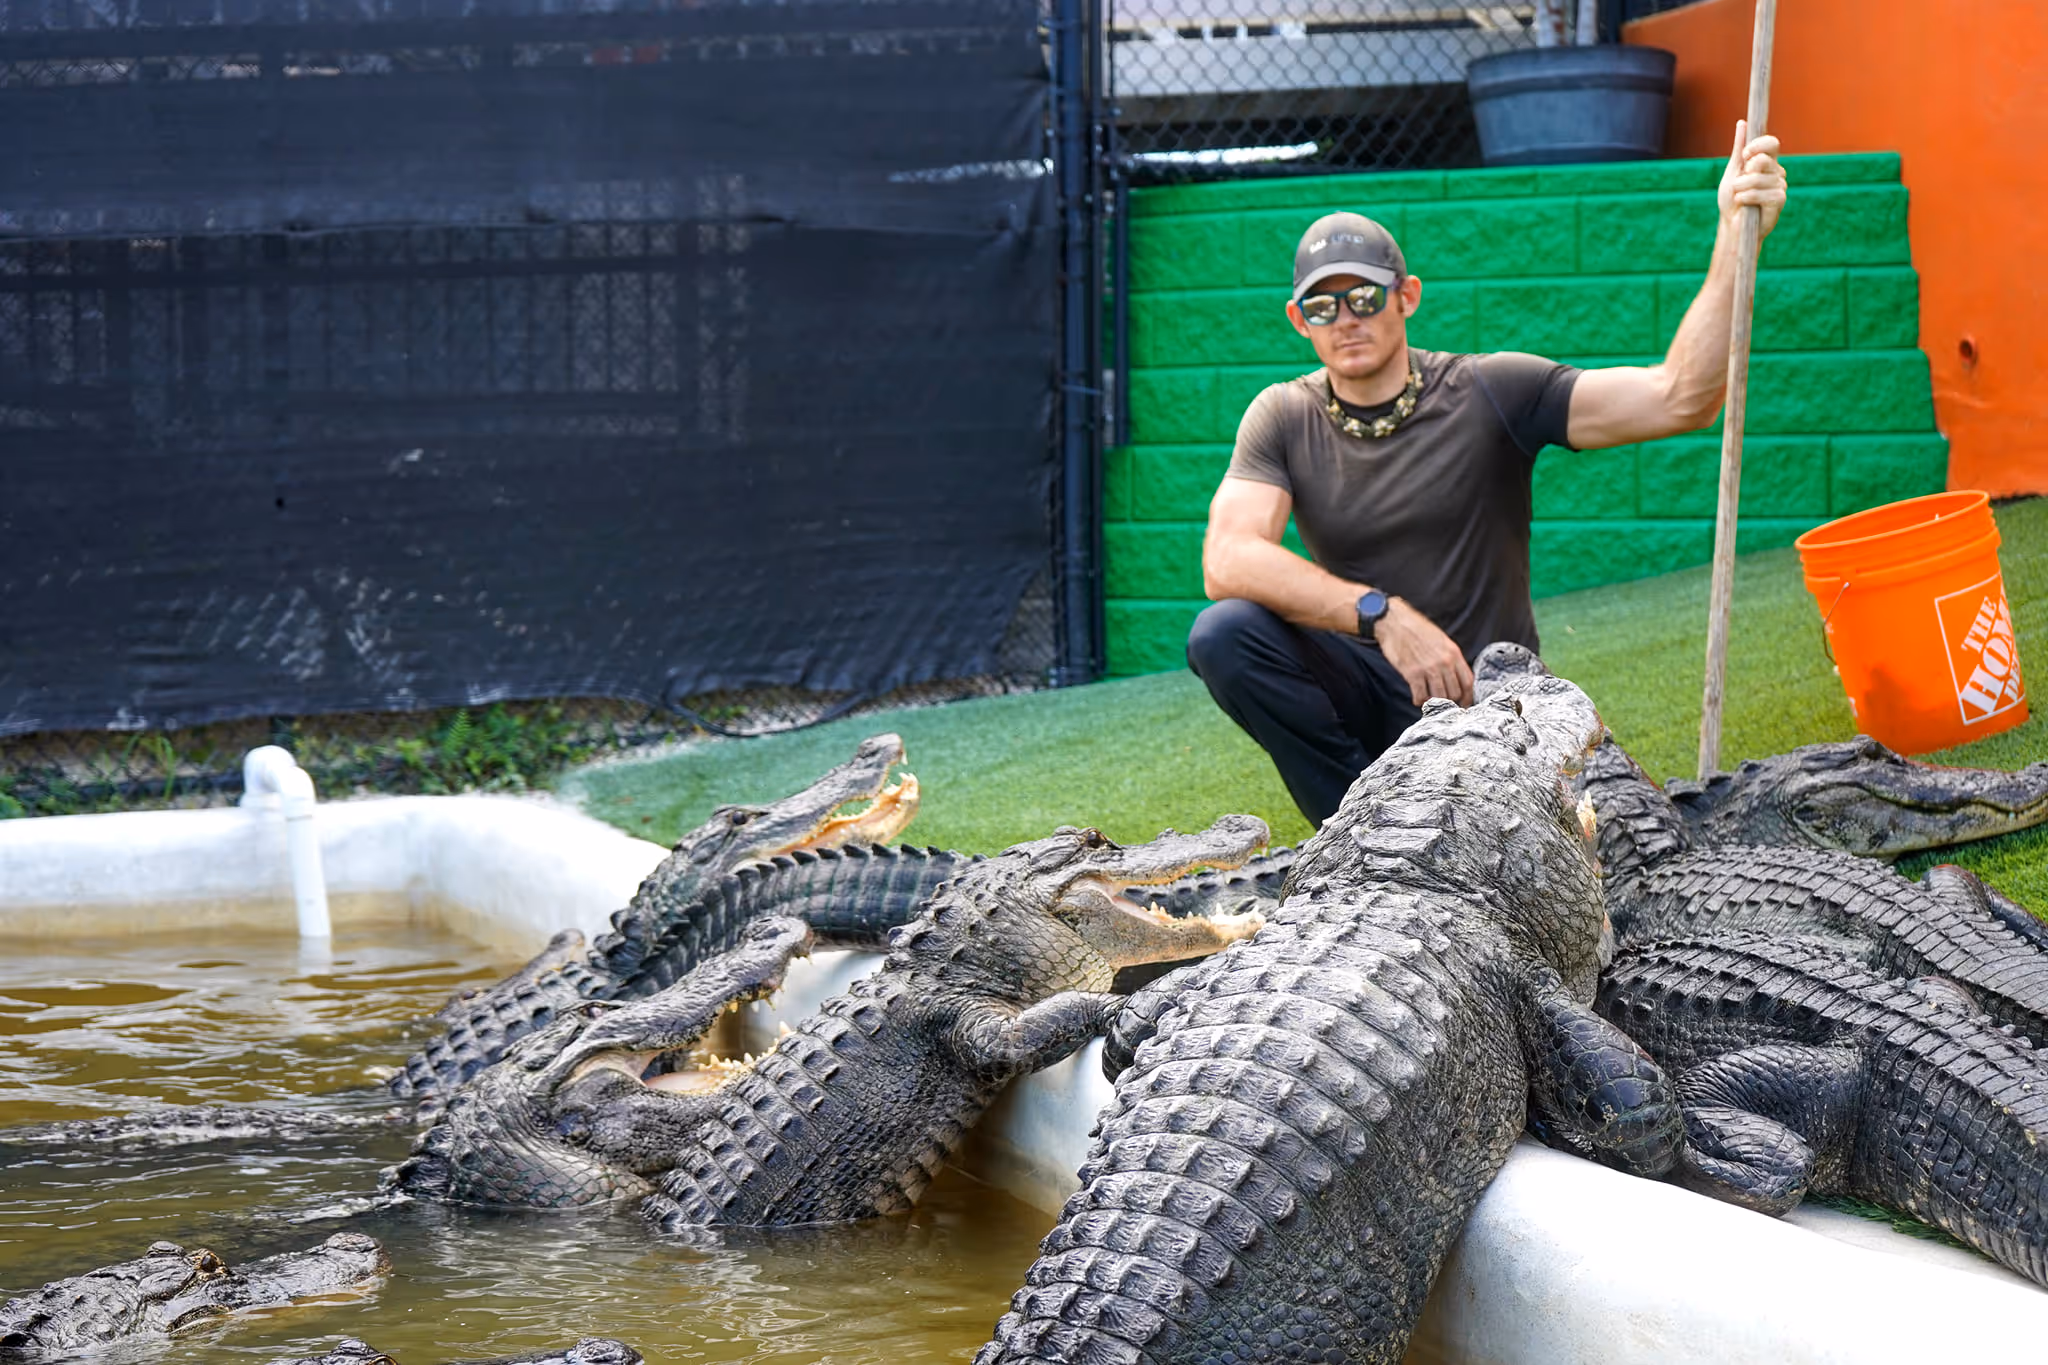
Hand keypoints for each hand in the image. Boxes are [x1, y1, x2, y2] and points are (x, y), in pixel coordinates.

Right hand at [1374, 597, 1472, 707]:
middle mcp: (1444, 662)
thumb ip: (1450, 657)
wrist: (1395, 621)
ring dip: (1434, 702)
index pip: (1468, 682)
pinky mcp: (1412, 673)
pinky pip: (1420, 695)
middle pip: (1454, 693)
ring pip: (1439, 697)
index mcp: (1453, 653)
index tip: (1463, 703)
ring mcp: (1429, 668)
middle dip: (1449, 701)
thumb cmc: (1416, 629)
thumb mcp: (1441, 639)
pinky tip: (1417, 697)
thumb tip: (1454, 676)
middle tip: (1442, 703)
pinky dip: (1419, 700)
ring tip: (1428, 699)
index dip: (1467, 697)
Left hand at [1718, 120, 1786, 238]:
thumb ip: (1738, 149)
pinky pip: (1761, 193)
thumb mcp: (1733, 171)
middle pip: (1763, 160)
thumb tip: (1742, 123)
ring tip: (1739, 198)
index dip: (1757, 145)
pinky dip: (1746, 198)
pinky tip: (1744, 205)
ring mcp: (1780, 185)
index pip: (1771, 143)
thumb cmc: (1732, 199)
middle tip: (1739, 185)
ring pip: (1758, 178)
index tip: (1744, 154)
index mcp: (1767, 161)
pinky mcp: (1780, 200)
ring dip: (1740, 189)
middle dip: (1744, 174)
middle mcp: (1777, 171)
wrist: (1732, 225)